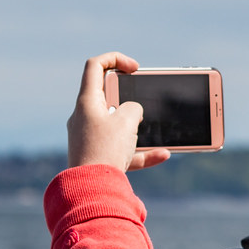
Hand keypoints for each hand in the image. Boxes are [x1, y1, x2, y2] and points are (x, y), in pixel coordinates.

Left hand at [66, 52, 170, 171]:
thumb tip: (132, 112)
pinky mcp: (98, 158)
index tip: (135, 69)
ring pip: (117, 125)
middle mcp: (84, 118)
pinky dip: (141, 152)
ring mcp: (90, 138)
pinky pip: (122, 150)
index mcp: (87, 102)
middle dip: (129, 98)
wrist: (91, 189)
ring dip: (138, 128)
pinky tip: (163, 155)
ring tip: (153, 132)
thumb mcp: (128, 119)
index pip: (95, 66)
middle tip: (142, 103)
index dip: (116, 59)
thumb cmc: (106, 150)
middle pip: (107, 96)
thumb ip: (134, 107)